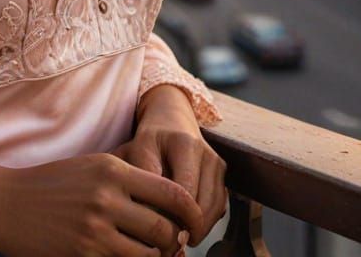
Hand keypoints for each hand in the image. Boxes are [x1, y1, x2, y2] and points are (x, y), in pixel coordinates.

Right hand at [0, 152, 202, 256]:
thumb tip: (171, 207)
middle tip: (172, 245)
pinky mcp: (83, 254)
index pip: (172, 192)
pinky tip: (121, 255)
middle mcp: (107, 197)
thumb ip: (128, 181)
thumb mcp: (92, 168)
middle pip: (164, 229)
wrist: (5, 203)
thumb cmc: (53, 184)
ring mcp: (94, 229)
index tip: (193, 223)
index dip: (191, 212)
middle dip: (173, 242)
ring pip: (147, 254)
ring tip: (147, 252)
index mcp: (112, 169)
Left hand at [113, 85, 227, 246]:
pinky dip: (207, 220)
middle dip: (187, 227)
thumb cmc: (151, 138)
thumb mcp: (138, 149)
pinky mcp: (222, 172)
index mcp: (184, 144)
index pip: (185, 192)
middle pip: (203, 204)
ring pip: (214, 209)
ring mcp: (217, 163)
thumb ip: (142, 177)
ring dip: (199, 227)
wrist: (171, 117)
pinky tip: (189, 224)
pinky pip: (219, 205)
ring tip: (179, 237)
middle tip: (170, 243)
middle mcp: (206, 153)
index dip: (174, 217)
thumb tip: (148, 212)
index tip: (161, 233)